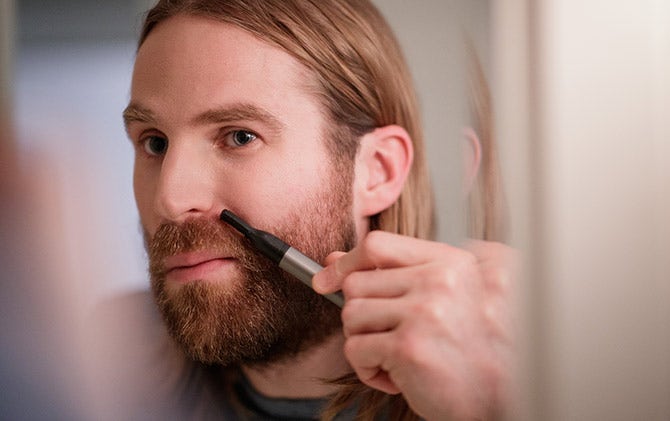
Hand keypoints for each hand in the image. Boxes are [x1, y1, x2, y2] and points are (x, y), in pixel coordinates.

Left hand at [313, 231, 516, 419]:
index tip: (329, 278)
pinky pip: (355, 349)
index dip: (347, 262)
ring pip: (351, 315)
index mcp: (453, 263)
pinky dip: (368, 370)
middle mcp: (441, 280)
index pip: (378, 244)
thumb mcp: (450, 296)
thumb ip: (398, 273)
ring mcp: (426, 312)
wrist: (505, 401)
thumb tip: (333, 262)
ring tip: (397, 358)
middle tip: (389, 337)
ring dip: (366, 344)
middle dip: (363, 316)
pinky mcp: (410, 347)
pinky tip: (399, 377)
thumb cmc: (479, 352)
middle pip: (357, 283)